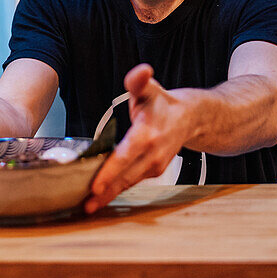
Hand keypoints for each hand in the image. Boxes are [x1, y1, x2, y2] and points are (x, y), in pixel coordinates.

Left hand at [85, 64, 191, 213]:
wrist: (191, 118)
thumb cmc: (163, 104)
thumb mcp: (149, 89)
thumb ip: (139, 81)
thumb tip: (141, 71)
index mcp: (148, 134)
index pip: (126, 155)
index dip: (111, 171)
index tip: (96, 185)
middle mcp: (153, 154)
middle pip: (126, 176)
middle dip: (105, 192)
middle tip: (85, 205)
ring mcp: (155, 165)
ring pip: (129, 183)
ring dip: (110, 196)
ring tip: (88, 207)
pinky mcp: (154, 172)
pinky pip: (132, 182)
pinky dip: (117, 191)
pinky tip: (101, 197)